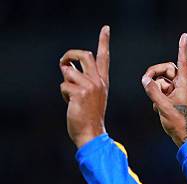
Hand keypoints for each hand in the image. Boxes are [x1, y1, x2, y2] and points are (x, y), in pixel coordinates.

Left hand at [59, 25, 109, 147]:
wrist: (92, 135)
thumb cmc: (88, 118)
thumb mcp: (89, 96)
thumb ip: (82, 80)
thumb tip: (67, 67)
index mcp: (102, 83)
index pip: (104, 58)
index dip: (104, 42)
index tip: (106, 29)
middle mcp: (98, 82)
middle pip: (84, 55)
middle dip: (70, 56)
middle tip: (64, 63)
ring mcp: (90, 87)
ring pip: (69, 73)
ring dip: (65, 84)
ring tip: (72, 99)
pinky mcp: (80, 93)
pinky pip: (64, 86)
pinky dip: (64, 96)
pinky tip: (72, 105)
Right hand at [141, 33, 186, 147]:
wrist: (186, 139)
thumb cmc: (179, 123)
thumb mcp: (163, 107)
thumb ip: (152, 91)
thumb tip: (144, 79)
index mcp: (183, 85)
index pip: (182, 62)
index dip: (182, 48)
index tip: (184, 36)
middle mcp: (181, 87)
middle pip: (167, 70)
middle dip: (156, 74)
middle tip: (145, 81)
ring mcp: (177, 94)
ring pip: (162, 83)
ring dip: (155, 90)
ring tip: (156, 104)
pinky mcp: (173, 102)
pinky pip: (161, 94)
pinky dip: (157, 99)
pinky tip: (158, 110)